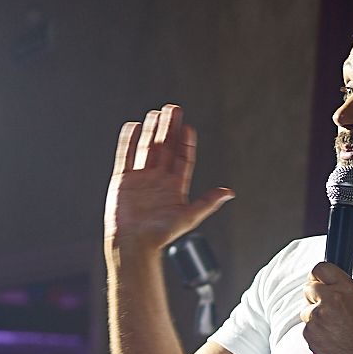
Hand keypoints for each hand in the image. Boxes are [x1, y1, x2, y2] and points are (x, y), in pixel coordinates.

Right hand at [105, 105, 233, 255]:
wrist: (133, 244)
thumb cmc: (160, 235)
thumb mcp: (189, 217)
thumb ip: (208, 202)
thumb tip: (228, 193)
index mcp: (175, 186)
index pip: (182, 159)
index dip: (185, 143)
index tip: (188, 127)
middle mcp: (158, 180)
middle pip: (165, 148)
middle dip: (169, 129)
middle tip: (174, 109)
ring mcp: (141, 178)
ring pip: (147, 148)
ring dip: (152, 130)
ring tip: (157, 113)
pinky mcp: (123, 180)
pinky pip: (126, 156)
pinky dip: (128, 141)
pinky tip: (133, 127)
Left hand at [301, 262, 352, 353]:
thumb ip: (341, 288)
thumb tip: (323, 281)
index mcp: (346, 288)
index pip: (321, 268)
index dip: (316, 275)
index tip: (316, 280)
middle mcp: (331, 299)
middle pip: (308, 288)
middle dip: (313, 297)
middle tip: (326, 309)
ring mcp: (318, 315)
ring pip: (306, 310)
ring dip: (314, 317)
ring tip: (332, 328)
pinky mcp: (310, 331)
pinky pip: (307, 327)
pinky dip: (314, 332)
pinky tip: (329, 337)